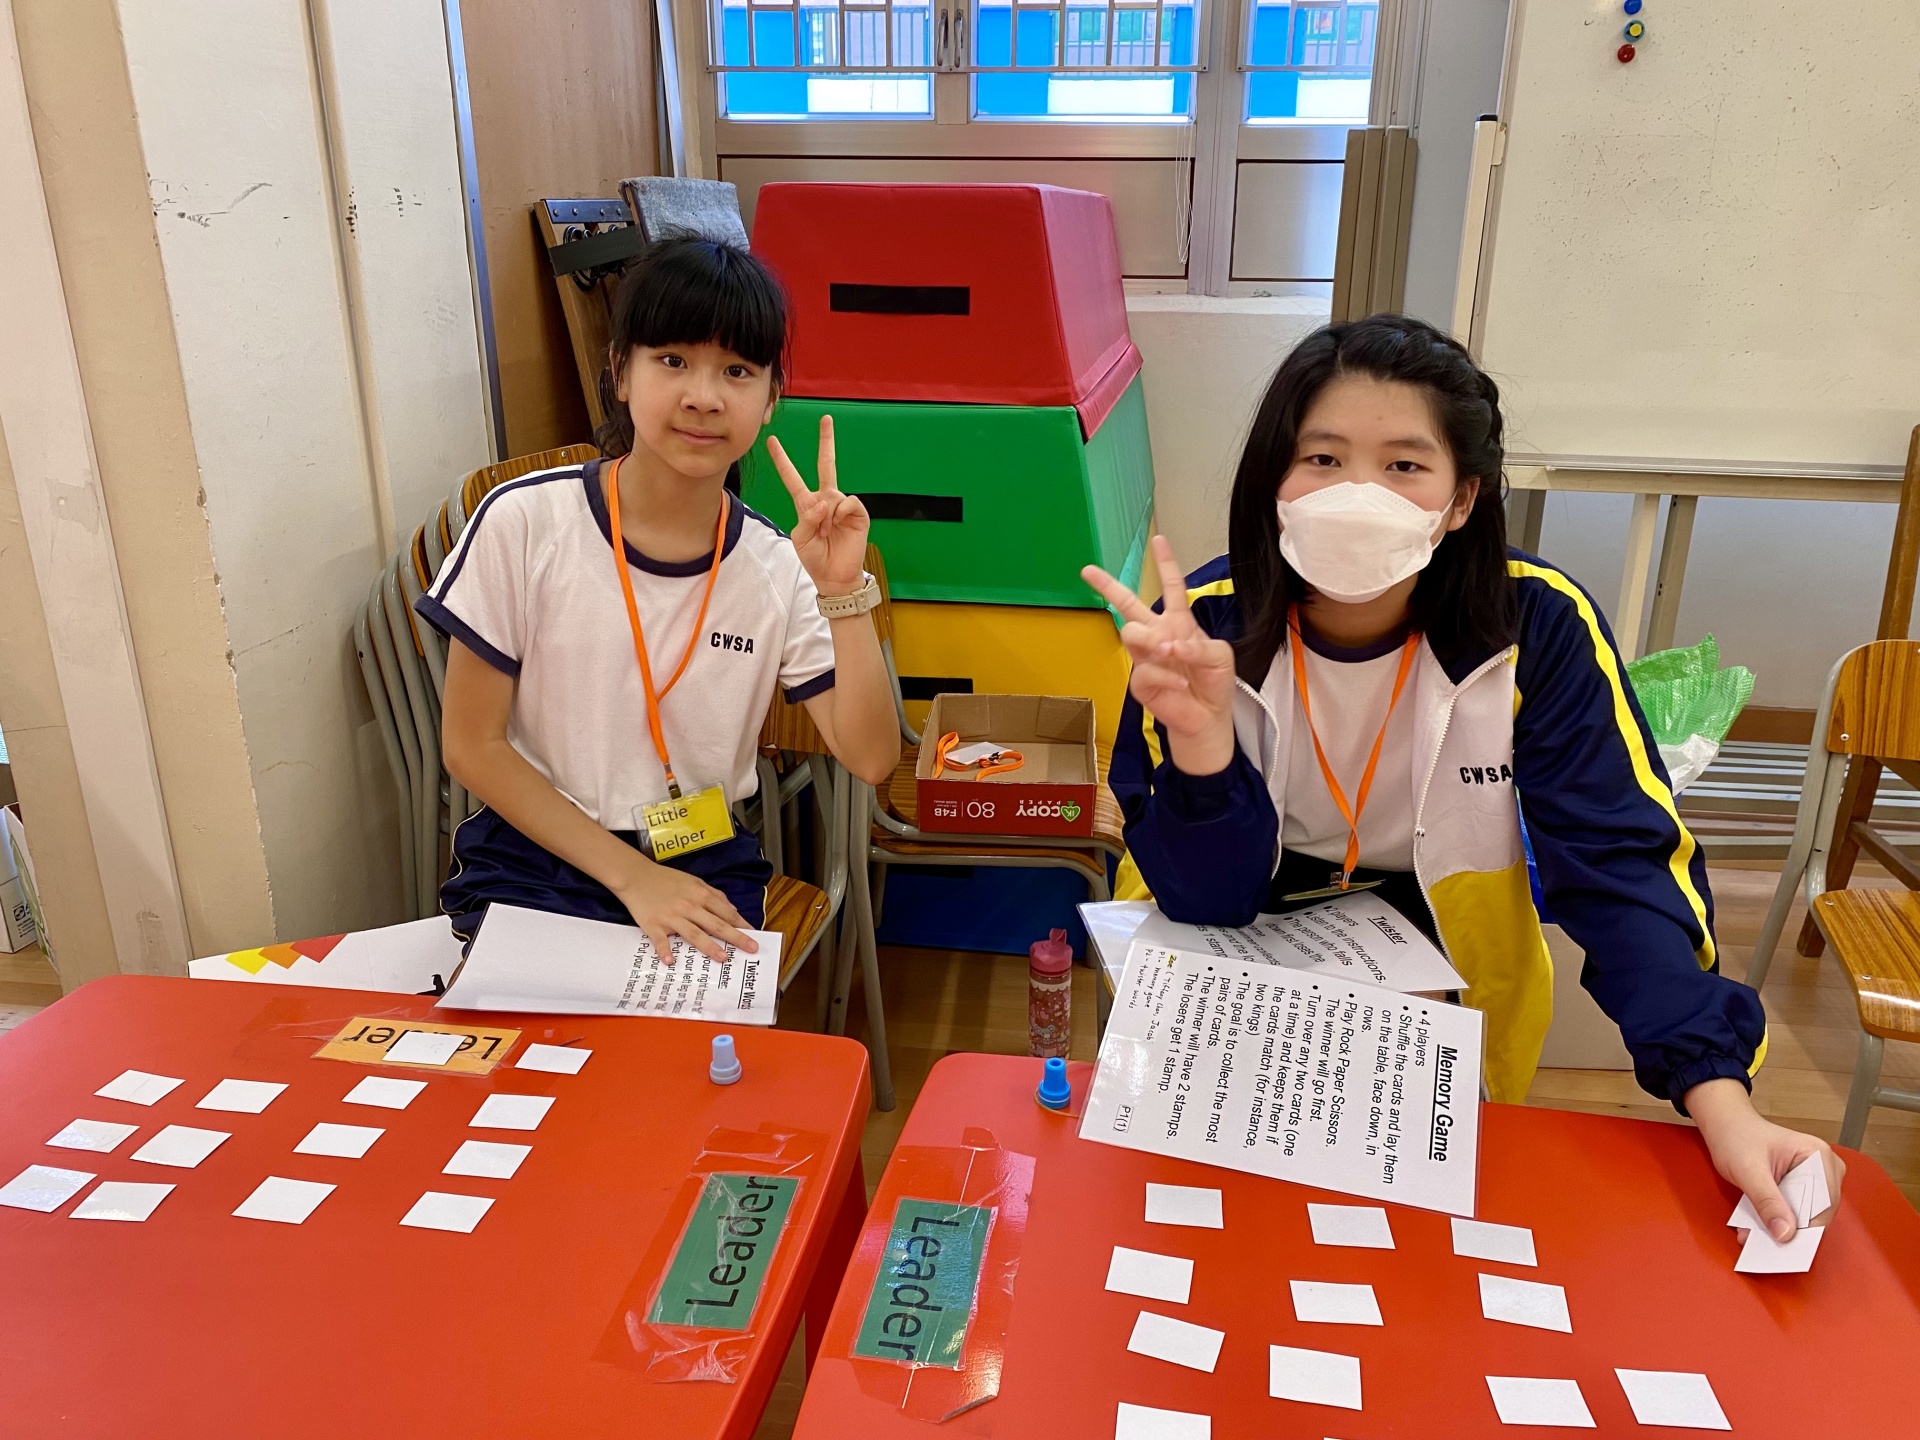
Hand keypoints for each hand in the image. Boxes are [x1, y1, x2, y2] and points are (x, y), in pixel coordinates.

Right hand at [611, 853, 757, 965]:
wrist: (636, 875)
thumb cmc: (666, 879)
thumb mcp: (694, 881)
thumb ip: (714, 895)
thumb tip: (732, 909)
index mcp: (700, 895)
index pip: (725, 912)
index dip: (741, 924)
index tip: (755, 935)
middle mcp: (689, 906)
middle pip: (716, 924)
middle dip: (736, 937)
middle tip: (751, 948)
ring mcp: (671, 917)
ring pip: (694, 933)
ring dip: (709, 946)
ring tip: (722, 957)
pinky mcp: (653, 925)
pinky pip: (661, 940)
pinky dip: (665, 950)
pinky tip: (670, 962)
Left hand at [768, 416, 869, 595]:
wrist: (835, 575)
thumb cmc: (815, 556)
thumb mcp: (800, 537)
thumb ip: (808, 517)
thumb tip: (825, 501)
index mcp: (806, 504)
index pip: (792, 478)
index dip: (782, 460)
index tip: (772, 442)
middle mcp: (825, 499)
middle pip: (826, 464)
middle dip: (826, 442)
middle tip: (826, 419)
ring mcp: (841, 504)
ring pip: (831, 494)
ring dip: (826, 517)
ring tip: (827, 533)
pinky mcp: (857, 512)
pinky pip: (847, 502)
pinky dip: (840, 514)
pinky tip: (839, 527)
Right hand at [1082, 535, 1238, 774]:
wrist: (1207, 717)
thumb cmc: (1214, 682)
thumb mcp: (1219, 657)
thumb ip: (1198, 646)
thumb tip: (1171, 646)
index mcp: (1180, 621)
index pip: (1172, 587)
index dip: (1166, 564)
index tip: (1159, 540)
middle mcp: (1158, 634)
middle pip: (1128, 604)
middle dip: (1107, 585)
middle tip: (1087, 571)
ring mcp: (1145, 657)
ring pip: (1132, 633)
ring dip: (1153, 642)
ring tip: (1171, 654)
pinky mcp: (1140, 681)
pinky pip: (1145, 670)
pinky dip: (1165, 676)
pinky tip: (1179, 685)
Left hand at [1686, 1077, 1844, 1238]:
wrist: (1725, 1124)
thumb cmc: (1737, 1136)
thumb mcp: (1748, 1170)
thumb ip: (1767, 1201)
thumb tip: (1785, 1233)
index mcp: (1818, 1156)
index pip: (1825, 1204)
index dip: (1808, 1227)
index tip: (1785, 1242)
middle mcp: (1824, 1167)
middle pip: (1817, 1212)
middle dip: (1790, 1230)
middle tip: (1760, 1240)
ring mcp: (1815, 1178)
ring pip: (1806, 1216)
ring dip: (1780, 1228)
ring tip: (1752, 1233)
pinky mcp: (1802, 1187)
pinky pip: (1796, 1212)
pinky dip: (1777, 1221)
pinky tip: (1756, 1225)